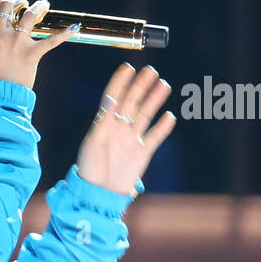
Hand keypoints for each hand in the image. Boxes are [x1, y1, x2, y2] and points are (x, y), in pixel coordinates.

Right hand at [0, 0, 77, 88]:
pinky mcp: (32, 53)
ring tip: (43, 4)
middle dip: (14, 0)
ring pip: (29, 14)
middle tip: (20, 2)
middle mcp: (0, 35)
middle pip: (7, 5)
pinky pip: (51, 41)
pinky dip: (64, 34)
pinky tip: (74, 27)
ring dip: (37, 7)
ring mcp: (17, 43)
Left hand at [76, 63, 176, 195]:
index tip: (128, 67)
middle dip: (141, 86)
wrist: (99, 194)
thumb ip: (104, 120)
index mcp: (104, 124)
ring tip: (164, 85)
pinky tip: (169, 116)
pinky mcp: (142, 153)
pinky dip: (163, 127)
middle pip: (132, 102)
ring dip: (154, 100)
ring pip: (145, 115)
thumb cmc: (90, 168)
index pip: (113, 97)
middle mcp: (119, 128)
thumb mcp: (94, 141)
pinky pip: (155, 137)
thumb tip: (111, 99)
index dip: (120, 82)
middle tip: (151, 71)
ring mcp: (132, 140)